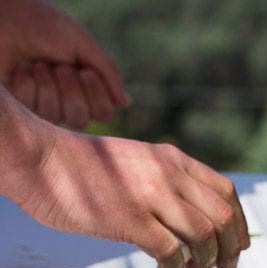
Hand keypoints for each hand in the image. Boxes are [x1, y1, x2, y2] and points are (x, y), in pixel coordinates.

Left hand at [0, 0, 129, 126]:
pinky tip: (22, 70)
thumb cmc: (47, 28)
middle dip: (71, 92)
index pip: (104, 114)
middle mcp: (67, 101)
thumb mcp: (85, 46)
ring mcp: (43, 105)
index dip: (97, 96)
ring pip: (56, 117)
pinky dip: (29, 85)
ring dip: (48, 86)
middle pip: (81, 120)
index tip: (86, 71)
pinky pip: (32, 110)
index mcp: (87, 87)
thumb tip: (126, 103)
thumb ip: (109, 73)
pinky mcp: (20, 107)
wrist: (9, 19)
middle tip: (59, 67)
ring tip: (38, 64)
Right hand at [3, 94, 249, 267]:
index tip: (239, 244)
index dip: (240, 222)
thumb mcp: (138, 162)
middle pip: (224, 216)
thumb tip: (191, 220)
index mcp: (174, 159)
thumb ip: (168, 182)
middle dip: (231, 249)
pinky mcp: (130, 218)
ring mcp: (152, 195)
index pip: (227, 191)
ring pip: (205, 235)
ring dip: (206, 261)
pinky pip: (171, 250)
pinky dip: (175, 267)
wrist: (40, 158)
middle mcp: (170, 174)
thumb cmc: (82, 167)